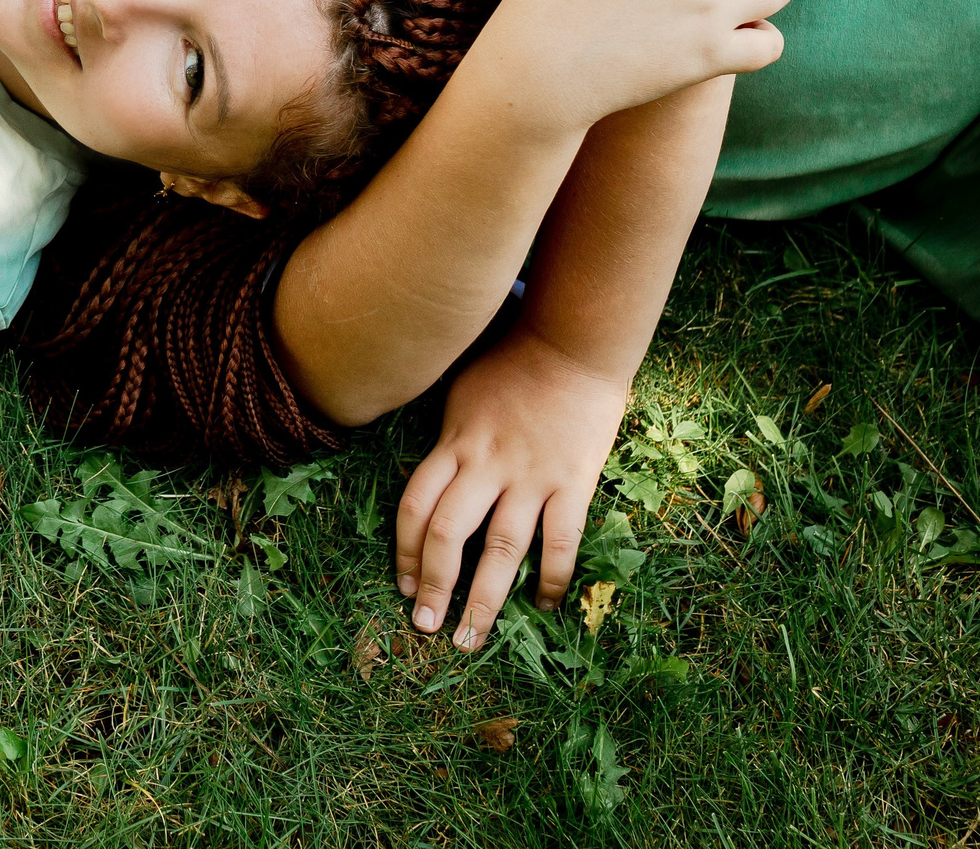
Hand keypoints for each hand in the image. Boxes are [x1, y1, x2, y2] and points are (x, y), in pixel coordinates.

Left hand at [395, 326, 628, 647]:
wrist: (573, 341)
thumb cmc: (512, 360)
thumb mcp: (459, 391)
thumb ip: (447, 437)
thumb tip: (429, 475)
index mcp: (454, 442)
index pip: (416, 506)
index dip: (406, 552)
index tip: (405, 586)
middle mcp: (485, 463)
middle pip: (449, 534)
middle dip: (434, 586)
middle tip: (426, 626)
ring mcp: (530, 475)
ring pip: (501, 549)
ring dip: (483, 599)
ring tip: (471, 639)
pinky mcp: (573, 482)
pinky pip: (559, 541)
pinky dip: (551, 578)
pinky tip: (542, 606)